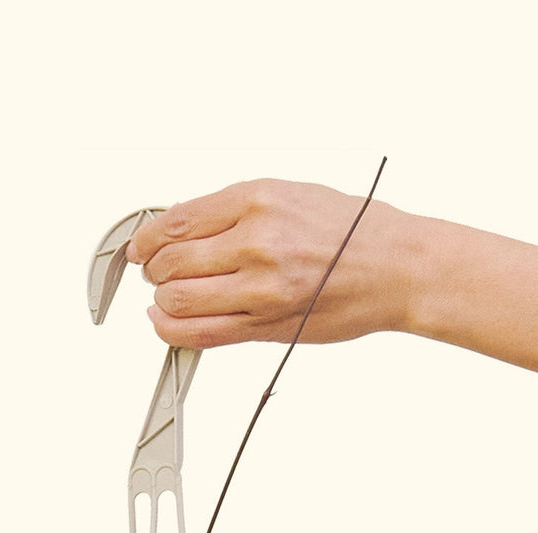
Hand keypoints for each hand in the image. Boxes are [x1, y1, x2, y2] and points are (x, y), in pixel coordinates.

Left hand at [125, 178, 423, 349]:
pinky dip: (170, 330)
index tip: (141, 246)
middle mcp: (257, 242)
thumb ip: (236, 210)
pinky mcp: (266, 325)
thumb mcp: (290, 194)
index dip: (147, 238)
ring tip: (167, 295)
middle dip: (153, 269)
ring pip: (178, 300)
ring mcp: (260, 288)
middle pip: (170, 261)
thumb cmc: (352, 231)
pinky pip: (200, 334)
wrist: (396, 267)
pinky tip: (166, 321)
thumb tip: (184, 224)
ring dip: (162, 300)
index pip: (176, 221)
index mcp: (259, 200)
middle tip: (156, 271)